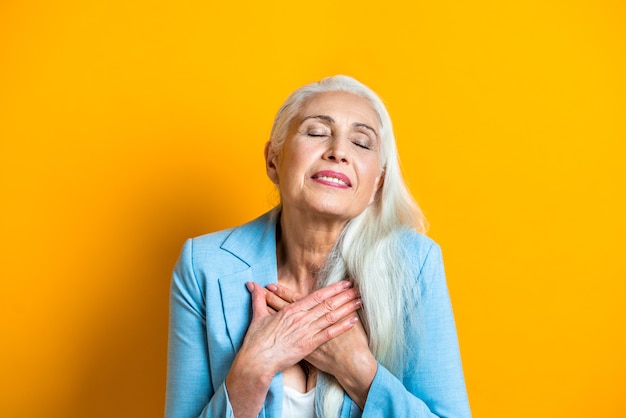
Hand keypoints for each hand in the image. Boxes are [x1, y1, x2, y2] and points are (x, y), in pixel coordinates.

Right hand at [225, 280, 360, 417]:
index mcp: (291, 310)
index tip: (345, 283)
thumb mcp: (258, 316)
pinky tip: (354, 321)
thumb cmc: (256, 341)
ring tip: (360, 300)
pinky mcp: (309, 346)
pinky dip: (342, 326)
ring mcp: (306, 332)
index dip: (332, 288)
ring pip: (331, 316)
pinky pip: (329, 334)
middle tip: (359, 288)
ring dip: (347, 307)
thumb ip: (258, 299)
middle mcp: (301, 318)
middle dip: (345, 295)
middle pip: (328, 303)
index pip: (317, 295)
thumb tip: (252, 285)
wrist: (257, 361)